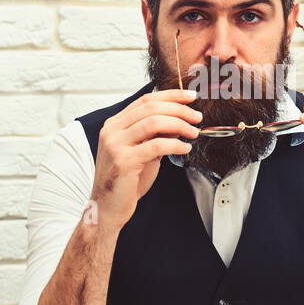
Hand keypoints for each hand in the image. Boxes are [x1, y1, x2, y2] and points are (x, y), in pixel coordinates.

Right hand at [91, 88, 200, 229]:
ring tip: (193, 132)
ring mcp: (115, 145)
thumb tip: (179, 122)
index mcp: (115, 125)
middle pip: (150, 108)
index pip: (145, 100)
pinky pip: (156, 145)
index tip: (190, 97)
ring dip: (179, 124)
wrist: (106, 208)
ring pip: (153, 122)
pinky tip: (184, 148)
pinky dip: (175, 144)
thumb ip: (157, 136)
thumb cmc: (125, 182)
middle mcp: (112, 131)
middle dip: (179, 109)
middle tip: (197, 116)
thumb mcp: (143, 152)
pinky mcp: (123, 160)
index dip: (170, 96)